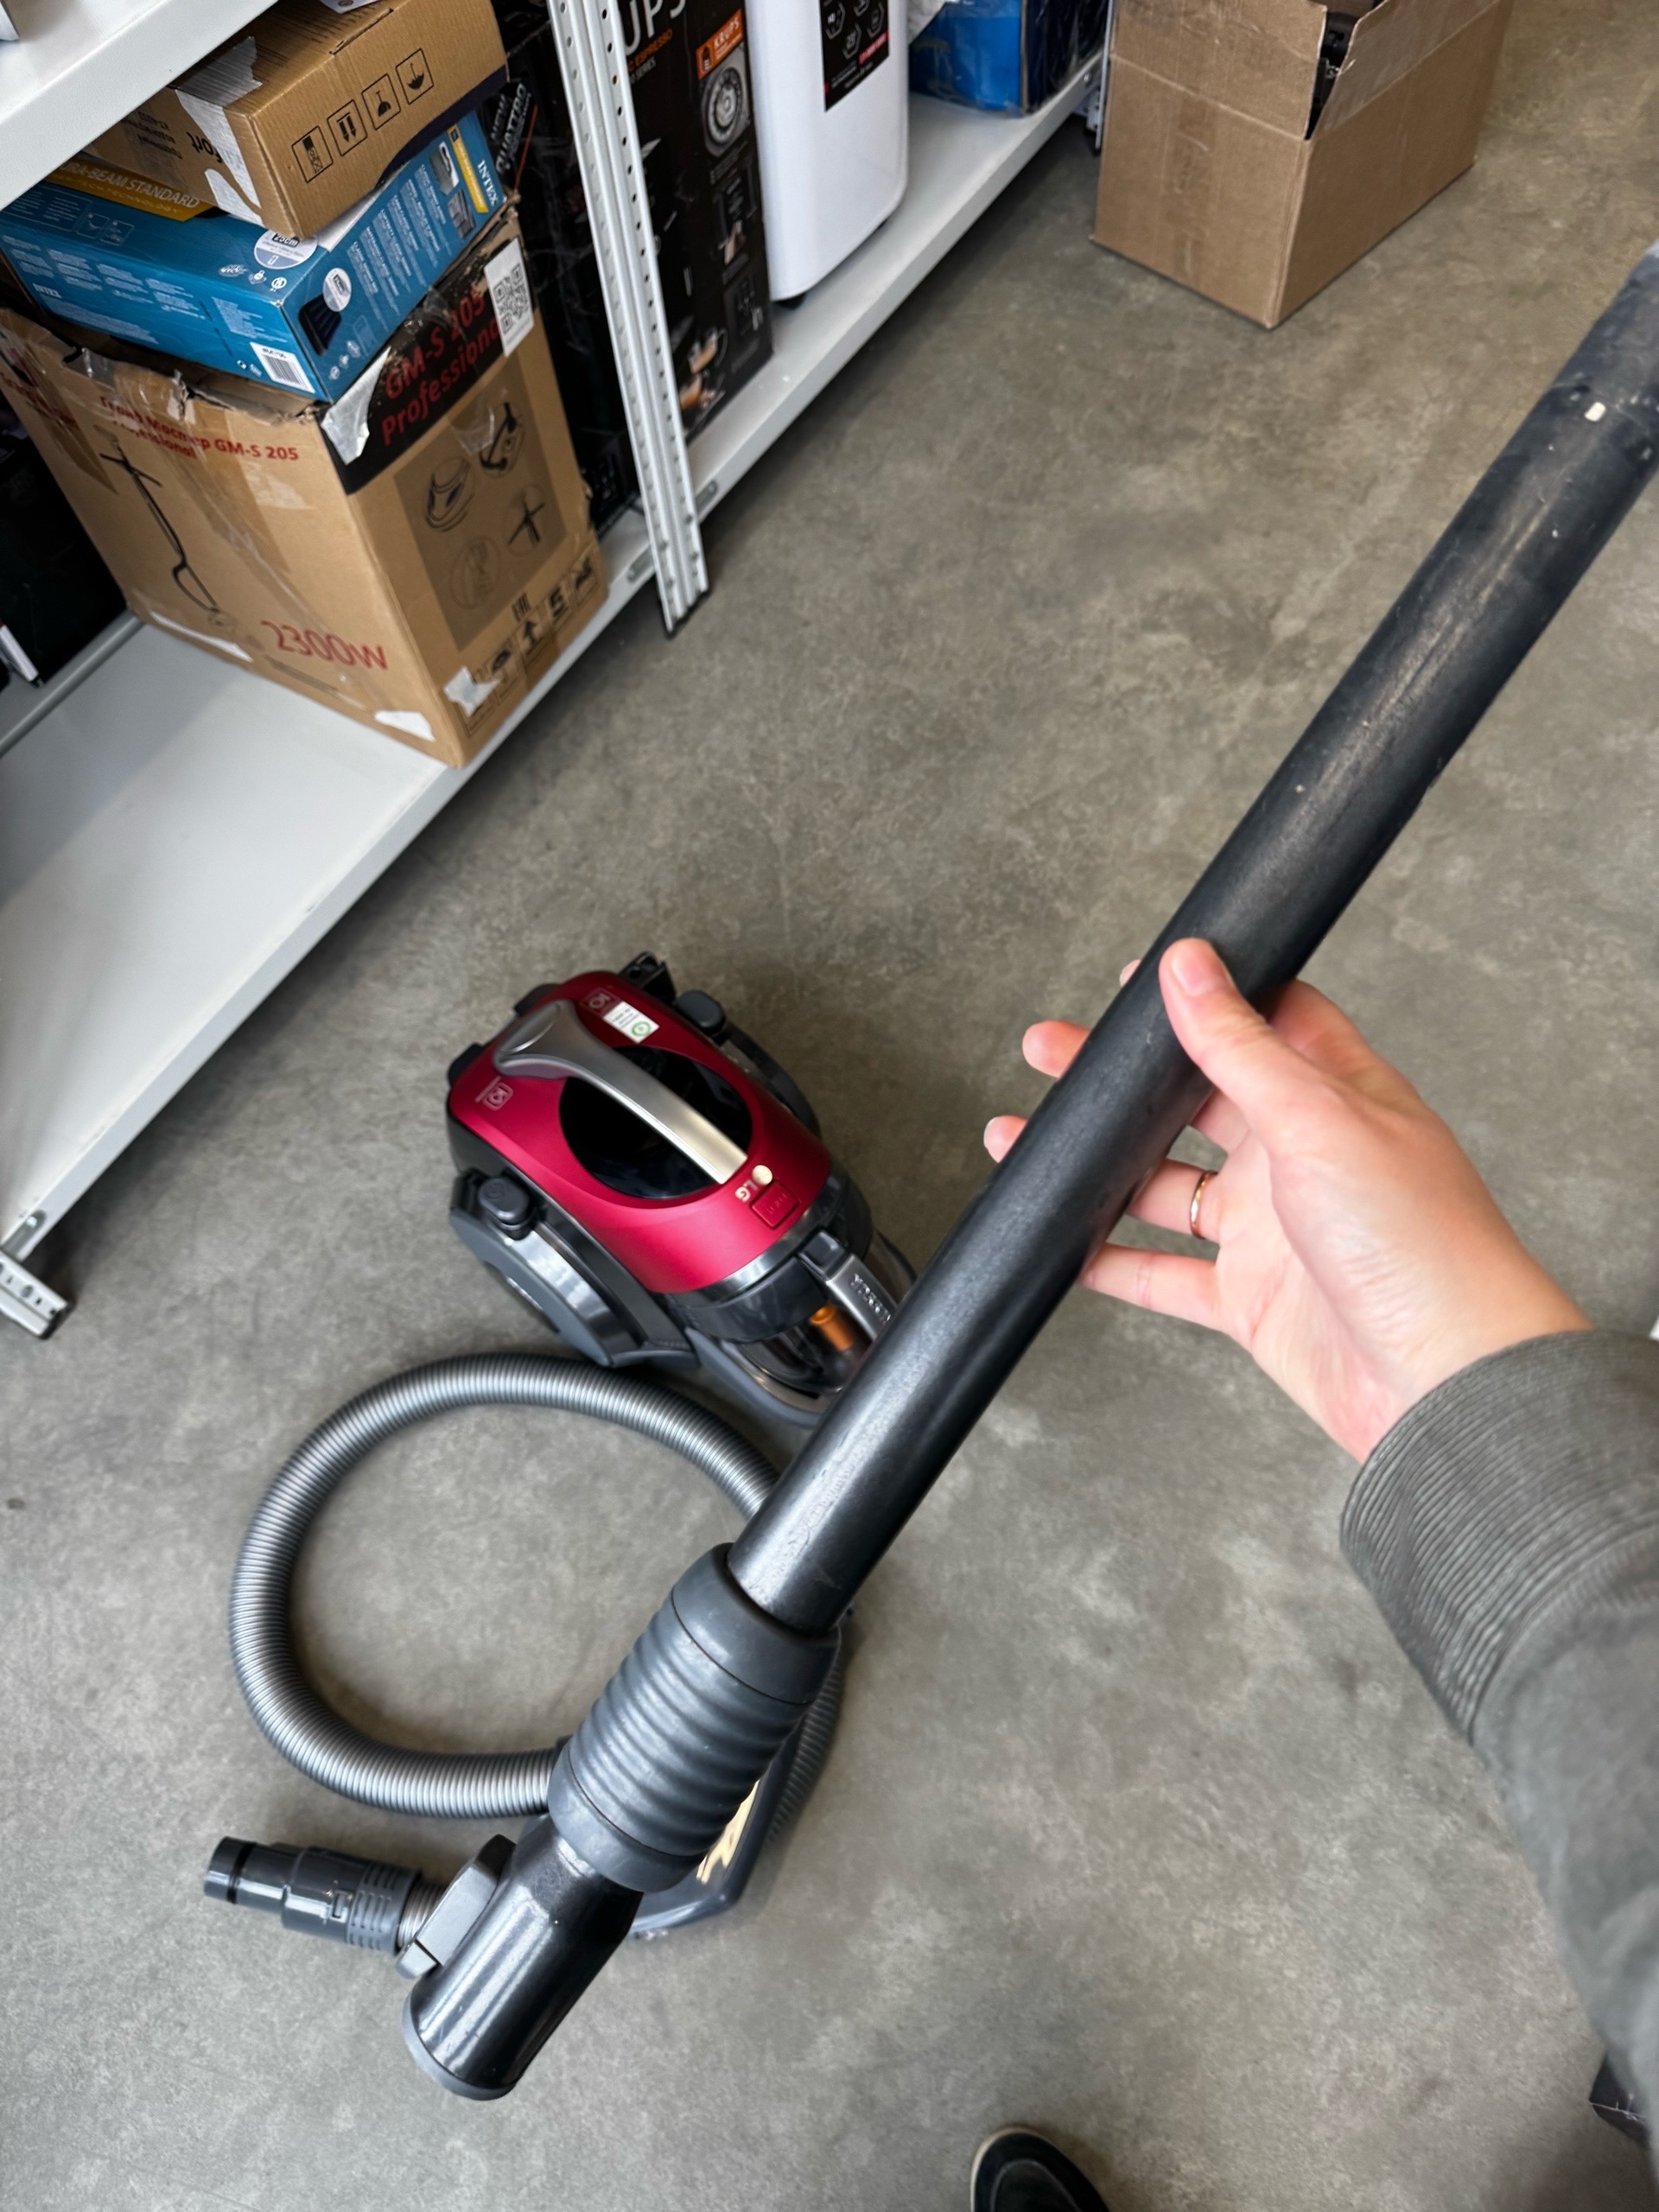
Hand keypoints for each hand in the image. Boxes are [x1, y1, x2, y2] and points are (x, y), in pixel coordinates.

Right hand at [984, 938, 1590, 1460]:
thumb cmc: (1419, 1241)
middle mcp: (1300, 1157)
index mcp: (1334, 1095)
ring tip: (1025, 1139)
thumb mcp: (1318, 1116)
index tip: (1140, 981)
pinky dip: (1109, 1258)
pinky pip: (1162, 1273)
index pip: (1264, 1022)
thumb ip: (1241, 1045)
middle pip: (1193, 1101)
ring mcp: (1271, 1230)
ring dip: (1096, 1166)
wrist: (1443, 1378)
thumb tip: (1191, 965)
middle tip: (1054, 1055)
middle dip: (1120, 1083)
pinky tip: (1063, 1238)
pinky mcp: (1249, 1299)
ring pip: (1162, 1185)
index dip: (1203, 997)